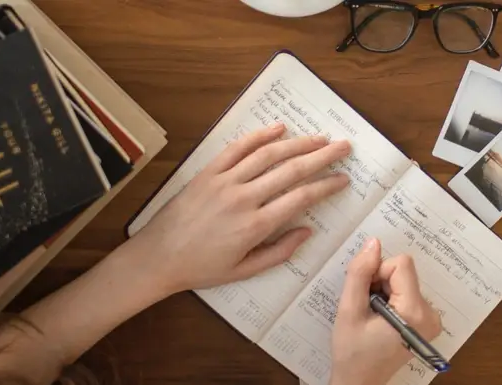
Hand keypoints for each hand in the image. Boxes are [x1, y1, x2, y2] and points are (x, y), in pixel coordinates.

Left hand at [128, 122, 350, 293]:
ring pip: (268, 155)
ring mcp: (224, 181)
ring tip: (320, 138)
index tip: (344, 179)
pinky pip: (237, 148)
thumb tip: (308, 231)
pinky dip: (259, 136)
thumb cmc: (202, 268)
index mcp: (255, 226)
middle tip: (344, 147)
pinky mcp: (208, 172)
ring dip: (298, 143)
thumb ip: (279, 252)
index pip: (301, 198)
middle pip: (291, 170)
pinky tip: (279, 128)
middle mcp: (243, 198)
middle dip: (322, 157)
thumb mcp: (245, 271)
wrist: (158, 257)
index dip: (326, 186)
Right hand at [331, 238, 441, 384]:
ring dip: (384, 291)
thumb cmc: (352, 352)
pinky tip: (381, 318)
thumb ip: (360, 273)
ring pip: (404, 280)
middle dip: (380, 282)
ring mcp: (432, 319)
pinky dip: (391, 299)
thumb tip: (373, 243)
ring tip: (372, 316)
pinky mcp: (427, 321)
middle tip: (366, 307)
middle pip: (404, 272)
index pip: (401, 264)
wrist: (360, 382)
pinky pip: (408, 292)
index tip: (366, 294)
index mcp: (415, 311)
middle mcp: (431, 314)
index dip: (377, 272)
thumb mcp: (349, 310)